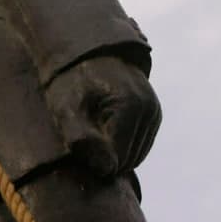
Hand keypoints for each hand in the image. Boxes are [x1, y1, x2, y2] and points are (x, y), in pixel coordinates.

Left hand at [45, 55, 160, 176]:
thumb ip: (81, 138)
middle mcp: (150, 110)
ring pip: (135, 156)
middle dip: (103, 156)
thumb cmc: (69, 79)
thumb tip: (106, 169)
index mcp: (131, 107)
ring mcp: (155, 112)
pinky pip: (139, 146)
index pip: (118, 159)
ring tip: (88, 131)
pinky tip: (100, 131)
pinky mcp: (153, 115)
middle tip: (78, 137)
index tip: (72, 145)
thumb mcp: (65, 107)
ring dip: (112, 152)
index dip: (92, 160)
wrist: (83, 52)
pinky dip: (120, 146)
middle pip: (128, 160)